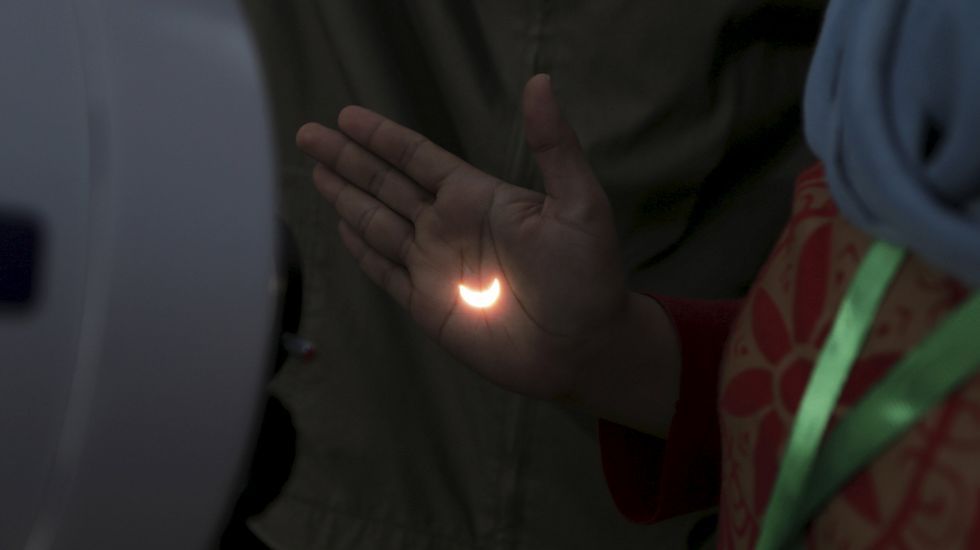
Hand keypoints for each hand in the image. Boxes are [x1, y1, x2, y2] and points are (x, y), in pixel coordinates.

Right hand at [296, 75, 633, 400]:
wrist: (582, 349)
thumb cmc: (587, 276)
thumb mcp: (580, 205)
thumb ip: (555, 147)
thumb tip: (541, 82)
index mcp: (477, 198)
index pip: (418, 158)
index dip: (382, 137)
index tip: (347, 116)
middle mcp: (449, 226)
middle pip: (386, 185)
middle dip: (346, 160)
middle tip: (308, 135)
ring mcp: (435, 266)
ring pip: (378, 224)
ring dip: (345, 198)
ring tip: (315, 172)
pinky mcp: (427, 305)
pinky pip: (385, 272)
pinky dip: (362, 251)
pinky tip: (342, 229)